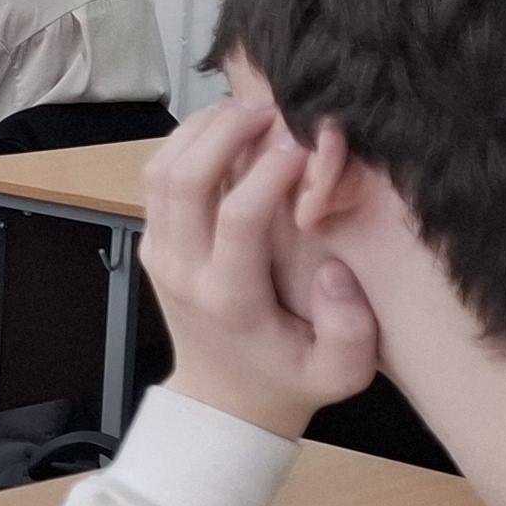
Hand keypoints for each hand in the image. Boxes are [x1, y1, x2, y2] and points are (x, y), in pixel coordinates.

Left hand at [140, 93, 379, 436]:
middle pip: (184, 179)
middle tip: (272, 105)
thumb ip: (350, 330)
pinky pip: (157, 179)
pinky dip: (185, 142)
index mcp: (229, 299)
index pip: (237, 218)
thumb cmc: (290, 380)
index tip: (305, 145)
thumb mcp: (341, 375)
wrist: (225, 400)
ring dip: (200, 129)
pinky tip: (226, 128)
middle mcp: (184, 270)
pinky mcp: (155, 240)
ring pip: (160, 170)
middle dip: (225, 131)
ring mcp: (161, 252)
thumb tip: (334, 271)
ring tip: (249, 107)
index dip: (270, 173)